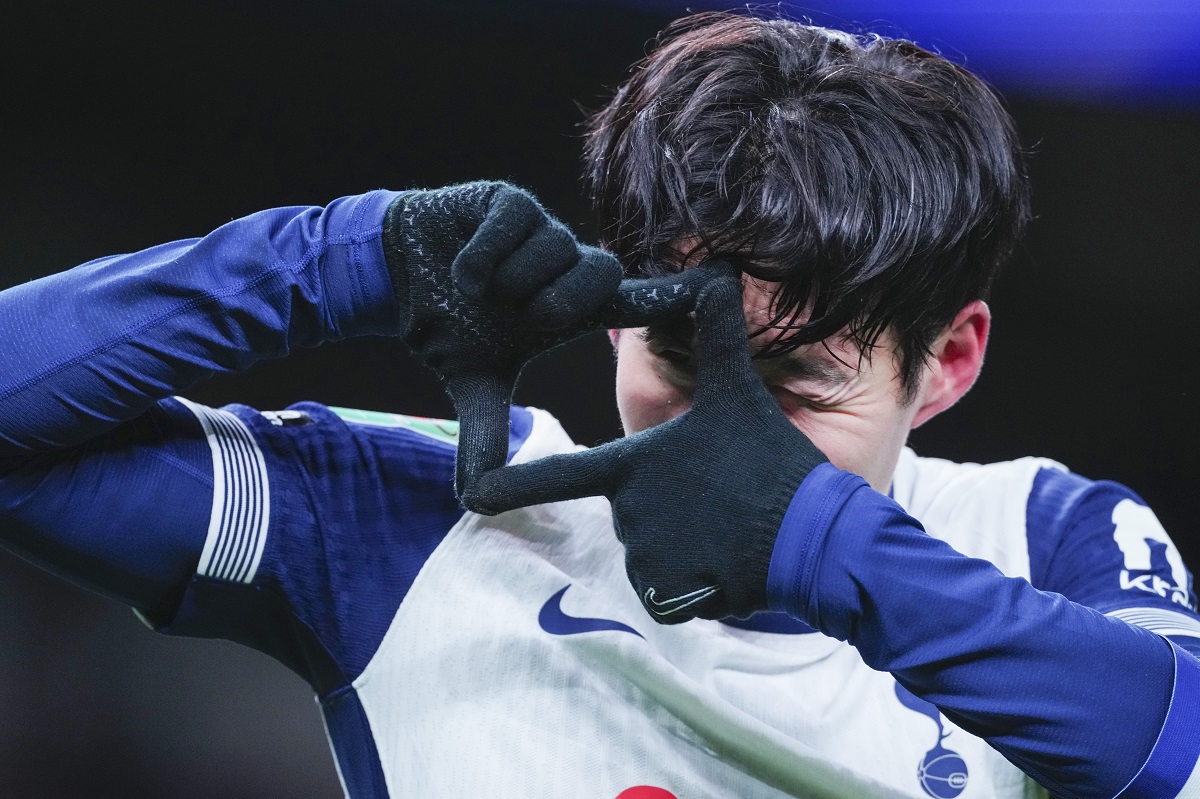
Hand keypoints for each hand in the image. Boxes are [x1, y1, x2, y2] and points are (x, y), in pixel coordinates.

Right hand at [382, 181, 720, 497]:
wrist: (394, 276)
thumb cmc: (449, 325)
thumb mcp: (472, 383)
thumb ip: (485, 435)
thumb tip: (474, 499)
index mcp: (571, 307)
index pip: (638, 301)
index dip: (676, 295)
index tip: (721, 285)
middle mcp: (565, 265)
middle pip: (601, 273)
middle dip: (558, 303)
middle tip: (521, 318)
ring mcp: (540, 229)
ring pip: (555, 248)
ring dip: (511, 281)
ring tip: (481, 292)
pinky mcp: (509, 201)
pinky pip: (515, 224)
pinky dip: (482, 256)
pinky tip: (461, 269)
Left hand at [467, 272, 827, 621]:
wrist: (812, 538)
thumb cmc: (769, 462)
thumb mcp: (738, 391)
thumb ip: (715, 334)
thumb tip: (714, 270)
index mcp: (632, 465)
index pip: (560, 473)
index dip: (513, 484)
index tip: (475, 494)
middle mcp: (626, 513)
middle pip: (630, 510)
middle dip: (668, 507)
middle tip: (718, 498)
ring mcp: (644, 557)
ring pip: (650, 549)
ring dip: (683, 543)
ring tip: (727, 528)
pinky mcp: (667, 594)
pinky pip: (667, 588)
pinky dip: (693, 581)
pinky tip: (727, 562)